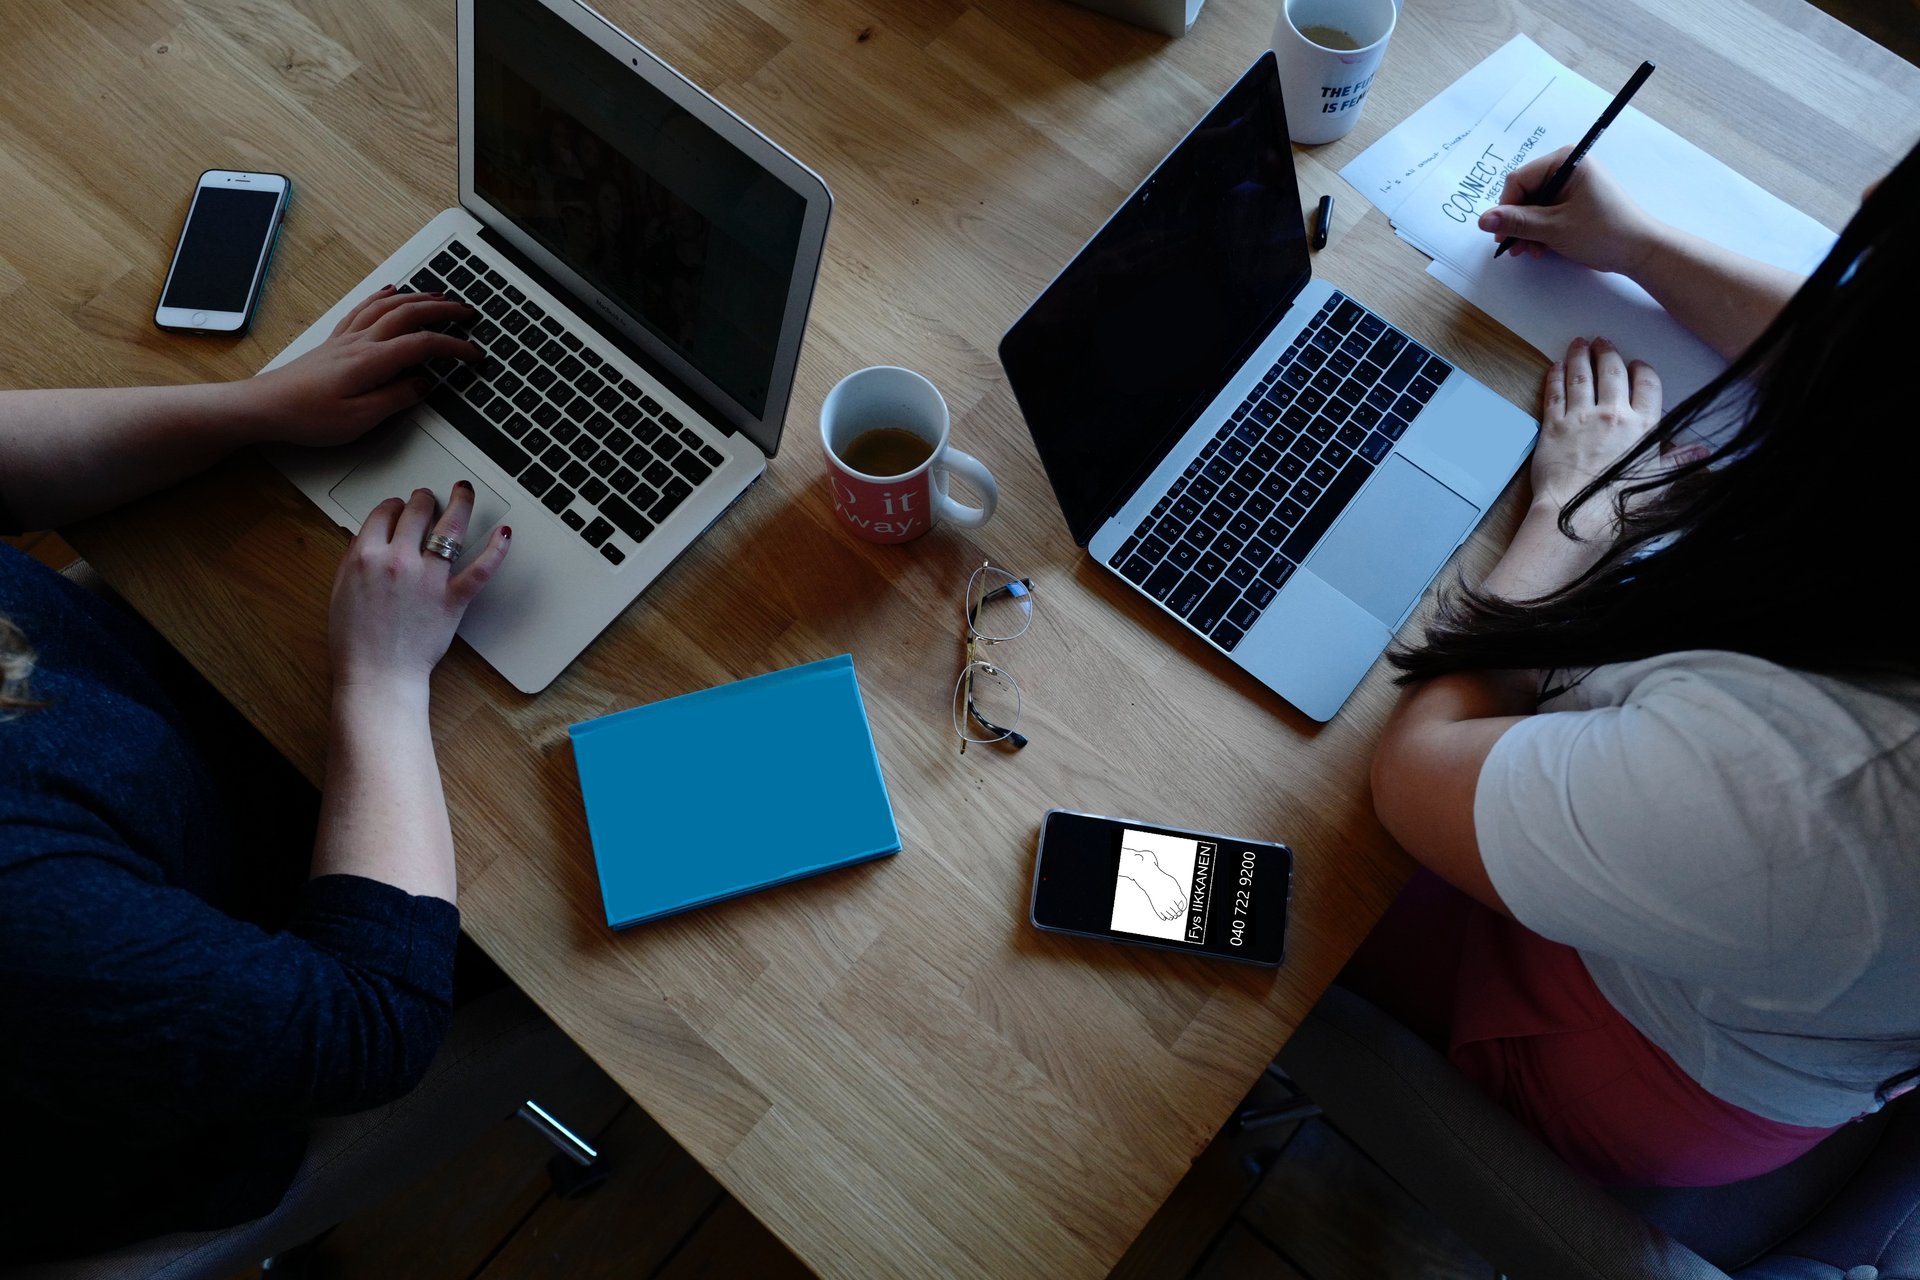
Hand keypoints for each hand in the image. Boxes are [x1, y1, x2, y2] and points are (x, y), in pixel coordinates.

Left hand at [242, 288, 478, 447]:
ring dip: (418, 297)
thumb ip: (396, 399)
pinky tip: (390, 291)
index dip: (454, 347)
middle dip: (444, 309)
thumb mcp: (359, 419)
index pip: (423, 345)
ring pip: (388, 306)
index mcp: (371, 361)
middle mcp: (360, 342)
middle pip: (409, 313)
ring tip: (440, 296)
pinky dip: (383, 296)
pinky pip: (364, 308)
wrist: (265, 406)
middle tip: (468, 311)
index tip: (474, 354)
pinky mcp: (335, 342)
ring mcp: (346, 338)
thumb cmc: (307, 416)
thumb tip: (423, 384)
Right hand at [328, 482, 510, 691]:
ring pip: (450, 527)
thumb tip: (364, 535)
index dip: (394, 505)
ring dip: (461, 502)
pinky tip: (504, 533)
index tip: (399, 506)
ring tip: (465, 491)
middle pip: (417, 511)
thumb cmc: (355, 640)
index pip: (384, 512)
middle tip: (429, 498)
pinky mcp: (452, 598)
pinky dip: (496, 549)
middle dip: (424, 499)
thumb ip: (353, 558)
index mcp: (365, 555)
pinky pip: (480, 568)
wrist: (377, 675)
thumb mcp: (341, 590)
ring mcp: (428, 578)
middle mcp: (398, 560)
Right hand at [1478, 150, 1661, 275]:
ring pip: (1533, 207)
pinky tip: (1542, 249)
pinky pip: (1546, 214)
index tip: (1502, 235)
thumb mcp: (1554, 228)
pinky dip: (1540, 232)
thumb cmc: (1603, 232)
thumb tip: (1482, 220)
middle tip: (1516, 249)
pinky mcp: (1575, 202)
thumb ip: (1516, 222)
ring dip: (1527, 231)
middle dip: (1518, 223)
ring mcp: (1571, 186)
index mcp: (1566, 161)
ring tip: (1531, 252)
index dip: (1506, 208)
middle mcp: (1567, 168)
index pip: (1519, 180)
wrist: (1640, 251)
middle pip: (1524, 193)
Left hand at [1531, 337, 1701, 538]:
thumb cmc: (1617, 503)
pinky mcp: (1553, 426)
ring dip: (1581, 356)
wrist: (1576, 515)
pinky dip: (1556, 376)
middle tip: (1603, 342)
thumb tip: (1702, 451)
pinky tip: (1557, 366)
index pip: (1647, 385)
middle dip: (1608, 353)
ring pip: (1582, 376)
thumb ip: (1679, 460)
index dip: (1642, 371)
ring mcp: (1580, 418)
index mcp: (1642, 426)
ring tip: (1580, 343)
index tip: (1638, 365)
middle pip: (1612, 372)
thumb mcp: (1658, 481)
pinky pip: (1555, 393)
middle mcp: (1612, 415)